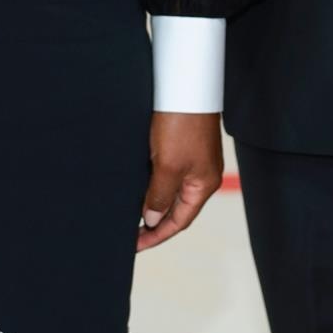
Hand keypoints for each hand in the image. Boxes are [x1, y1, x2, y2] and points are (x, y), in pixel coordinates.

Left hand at [138, 112, 222, 251]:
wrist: (184, 86)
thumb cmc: (182, 124)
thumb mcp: (168, 166)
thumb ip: (160, 197)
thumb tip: (153, 220)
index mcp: (203, 185)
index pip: (180, 221)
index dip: (157, 236)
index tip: (135, 246)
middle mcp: (200, 176)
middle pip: (176, 209)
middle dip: (154, 224)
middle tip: (129, 235)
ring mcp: (192, 161)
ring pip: (169, 192)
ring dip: (151, 205)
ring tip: (129, 216)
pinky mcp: (182, 147)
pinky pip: (166, 175)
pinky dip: (152, 186)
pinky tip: (136, 189)